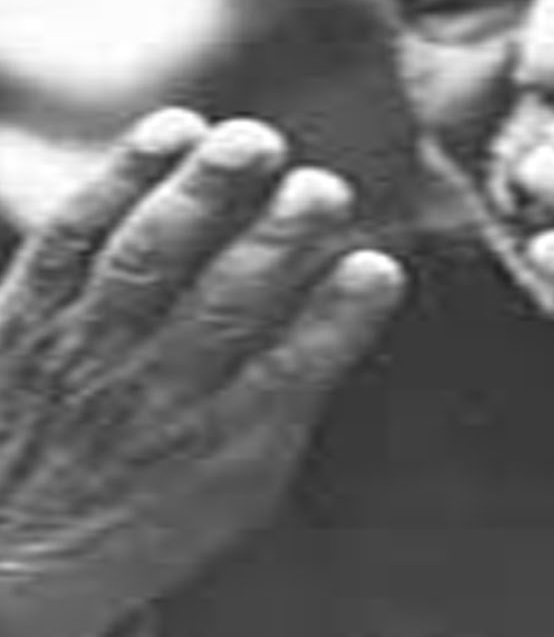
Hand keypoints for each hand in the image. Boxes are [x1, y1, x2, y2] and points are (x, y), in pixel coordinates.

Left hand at [0, 109, 404, 636]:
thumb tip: (364, 278)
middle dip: (277, 244)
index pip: (292, 374)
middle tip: (324, 188)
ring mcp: (86, 350)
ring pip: (147, 260)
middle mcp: (157, 394)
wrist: (7, 561)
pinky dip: (120, 180)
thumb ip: (296, 387)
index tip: (378, 266)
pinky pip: (72, 236)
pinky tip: (175, 128)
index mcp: (226, 445)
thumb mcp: (243, 482)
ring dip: (203, 197)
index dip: (338, 318)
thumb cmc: (149, 511)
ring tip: (252, 142)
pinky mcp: (30, 314)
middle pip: (222, 307)